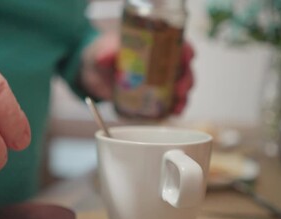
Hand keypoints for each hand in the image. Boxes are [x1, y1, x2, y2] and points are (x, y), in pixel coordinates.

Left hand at [79, 32, 193, 114]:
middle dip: (186, 79)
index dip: (185, 50)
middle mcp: (161, 61)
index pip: (177, 43)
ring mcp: (159, 80)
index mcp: (153, 44)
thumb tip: (104, 57)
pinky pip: (170, 102)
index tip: (187, 57)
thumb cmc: (101, 56)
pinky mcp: (153, 96)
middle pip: (183, 68)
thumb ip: (104, 54)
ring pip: (180, 86)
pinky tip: (173, 112)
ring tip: (178, 106)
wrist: (93, 72)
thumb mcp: (101, 53)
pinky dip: (174, 108)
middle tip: (179, 89)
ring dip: (183, 96)